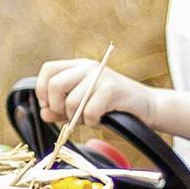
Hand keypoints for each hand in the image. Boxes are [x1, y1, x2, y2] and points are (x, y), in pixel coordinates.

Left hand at [36, 58, 155, 127]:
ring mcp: (100, 76)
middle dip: (57, 107)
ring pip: (71, 102)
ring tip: (89, 119)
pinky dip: (92, 122)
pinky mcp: (112, 89)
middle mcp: (88, 67)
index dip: (42, 90)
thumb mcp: (84, 105)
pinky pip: (89, 111)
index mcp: (79, 66)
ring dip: (77, 119)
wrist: (147, 106)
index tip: (50, 106)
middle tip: (69, 116)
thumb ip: (62, 109)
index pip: (48, 70)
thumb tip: (43, 113)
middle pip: (54, 85)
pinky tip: (100, 120)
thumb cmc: (114, 106)